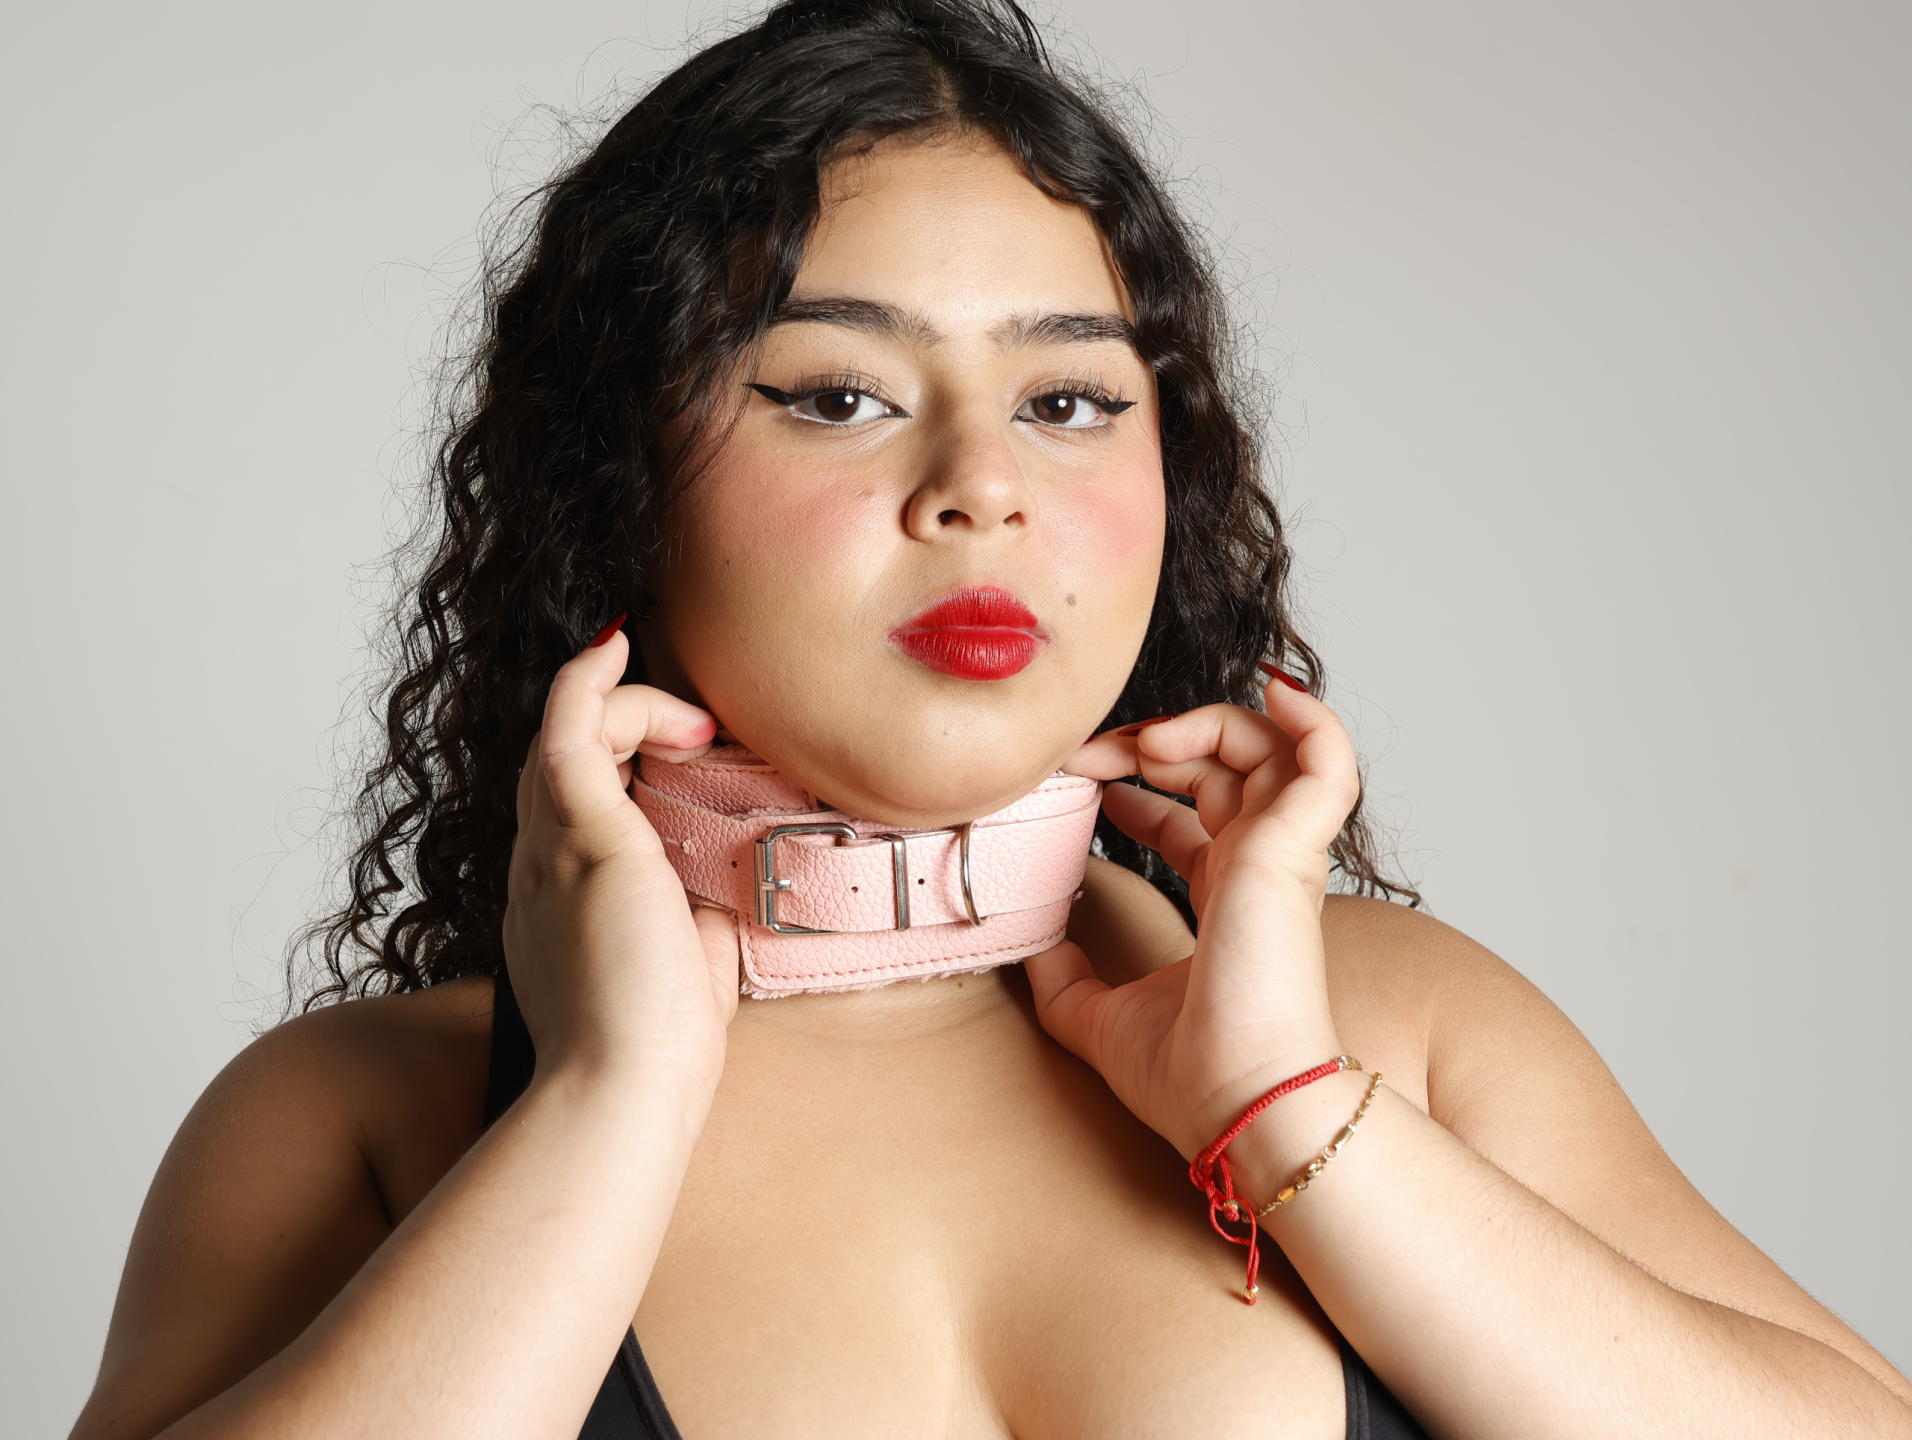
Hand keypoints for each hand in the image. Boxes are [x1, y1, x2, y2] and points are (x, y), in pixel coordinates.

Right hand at [504, 619, 741, 1100]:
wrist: (622, 1091)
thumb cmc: (651, 1052)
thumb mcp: (682, 971)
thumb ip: (695, 924)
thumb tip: (723, 897)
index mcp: (557, 902)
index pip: (567, 803)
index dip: (611, 760)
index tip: (677, 750)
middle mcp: (539, 867)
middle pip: (558, 759)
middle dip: (618, 724)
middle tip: (692, 729)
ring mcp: (551, 848)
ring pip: (566, 737)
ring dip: (627, 707)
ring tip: (692, 721)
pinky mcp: (582, 836)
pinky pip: (569, 728)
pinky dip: (588, 681)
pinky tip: (617, 646)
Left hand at [1026, 668, 1361, 1163]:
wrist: (1240, 1100)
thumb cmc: (1192, 1076)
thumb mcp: (1095, 1017)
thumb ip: (1064, 979)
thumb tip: (1031, 947)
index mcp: (1227, 901)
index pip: (1197, 818)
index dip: (1143, 785)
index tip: (1089, 779)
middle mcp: (1261, 871)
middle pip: (1226, 768)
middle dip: (1157, 739)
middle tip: (1093, 751)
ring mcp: (1283, 856)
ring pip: (1271, 747)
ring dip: (1207, 721)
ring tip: (1147, 738)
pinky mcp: (1295, 849)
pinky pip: (1328, 760)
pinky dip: (1313, 718)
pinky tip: (1275, 690)